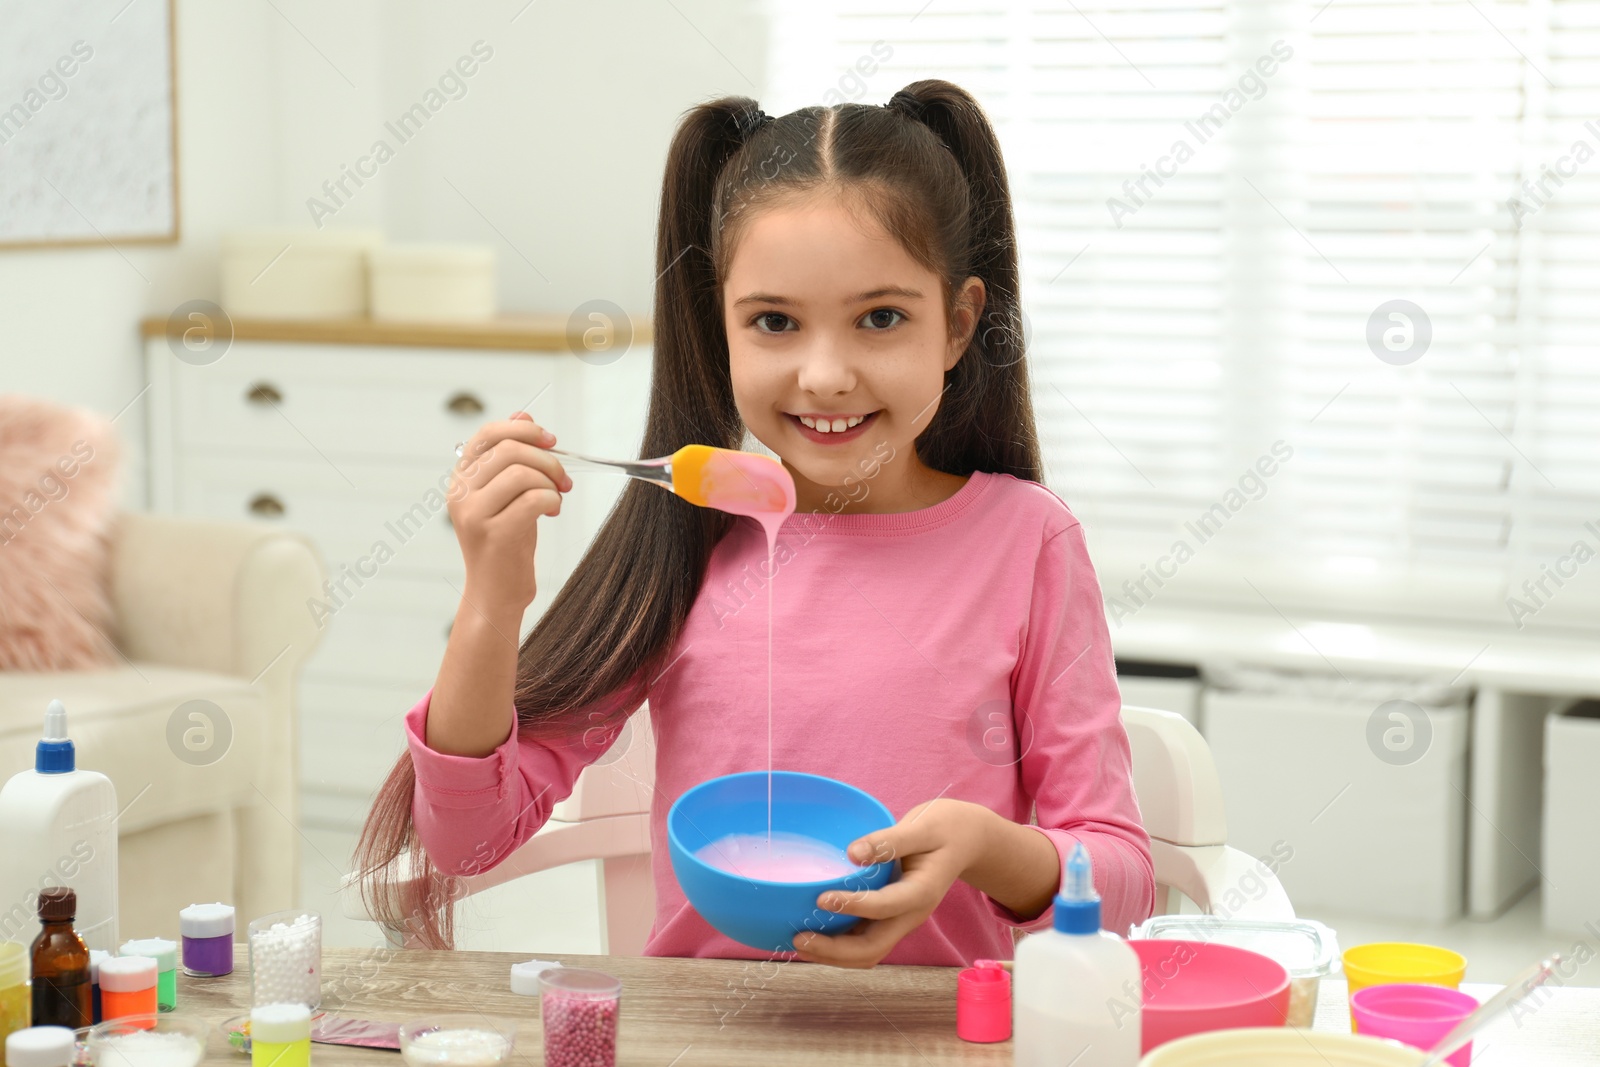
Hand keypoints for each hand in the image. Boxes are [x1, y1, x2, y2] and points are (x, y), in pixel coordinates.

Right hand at [449, 411, 571, 622]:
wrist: (497, 593)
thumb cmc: (506, 542)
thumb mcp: (508, 494)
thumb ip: (512, 458)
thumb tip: (524, 413)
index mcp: (460, 478)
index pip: (488, 434)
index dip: (524, 430)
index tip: (551, 441)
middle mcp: (460, 493)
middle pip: (510, 450)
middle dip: (547, 459)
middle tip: (565, 479)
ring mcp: (473, 513)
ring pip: (522, 473)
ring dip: (551, 482)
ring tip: (556, 498)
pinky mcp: (493, 533)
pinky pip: (533, 499)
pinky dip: (551, 500)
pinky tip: (552, 512)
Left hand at [793, 798, 986, 968]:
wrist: (967, 841)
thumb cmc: (945, 829)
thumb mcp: (923, 827)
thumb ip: (889, 840)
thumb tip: (852, 854)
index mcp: (921, 893)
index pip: (885, 907)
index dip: (852, 906)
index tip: (821, 898)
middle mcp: (911, 915)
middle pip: (872, 948)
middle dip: (834, 951)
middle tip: (799, 938)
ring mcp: (901, 921)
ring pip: (868, 952)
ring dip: (834, 955)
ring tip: (799, 944)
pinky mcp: (892, 919)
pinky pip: (865, 941)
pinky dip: (839, 945)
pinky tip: (815, 935)